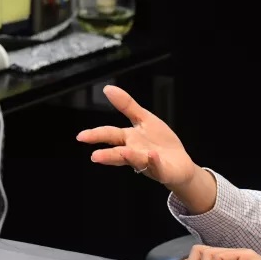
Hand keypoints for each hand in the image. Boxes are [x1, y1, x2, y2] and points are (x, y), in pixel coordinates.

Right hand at [77, 86, 201, 188]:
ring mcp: (148, 163)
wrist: (180, 163)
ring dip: (129, 157)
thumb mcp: (143, 119)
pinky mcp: (162, 171)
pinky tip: (152, 155)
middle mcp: (135, 153)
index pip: (110, 135)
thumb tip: (107, 88)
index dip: (96, 135)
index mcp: (129, 139)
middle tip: (95, 156)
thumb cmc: (159, 141)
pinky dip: (154, 162)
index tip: (81, 136)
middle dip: (107, 155)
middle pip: (119, 152)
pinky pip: (157, 166)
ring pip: (136, 160)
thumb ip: (126, 105)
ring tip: (123, 153)